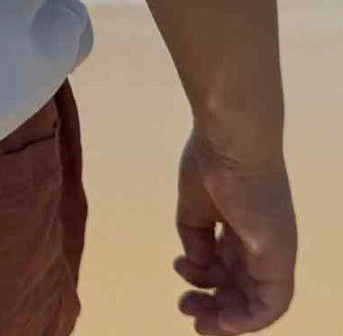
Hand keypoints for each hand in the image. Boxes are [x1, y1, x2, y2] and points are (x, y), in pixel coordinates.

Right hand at [173, 130, 296, 333]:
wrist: (231, 140)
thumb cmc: (211, 161)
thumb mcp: (195, 205)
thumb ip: (195, 238)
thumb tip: (198, 266)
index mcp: (244, 224)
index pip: (230, 263)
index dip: (206, 278)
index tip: (179, 275)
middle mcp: (262, 241)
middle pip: (240, 286)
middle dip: (211, 302)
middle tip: (184, 307)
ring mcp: (273, 250)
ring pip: (255, 301)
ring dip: (225, 317)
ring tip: (194, 315)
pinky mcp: (278, 257)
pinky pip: (271, 303)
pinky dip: (249, 319)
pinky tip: (222, 322)